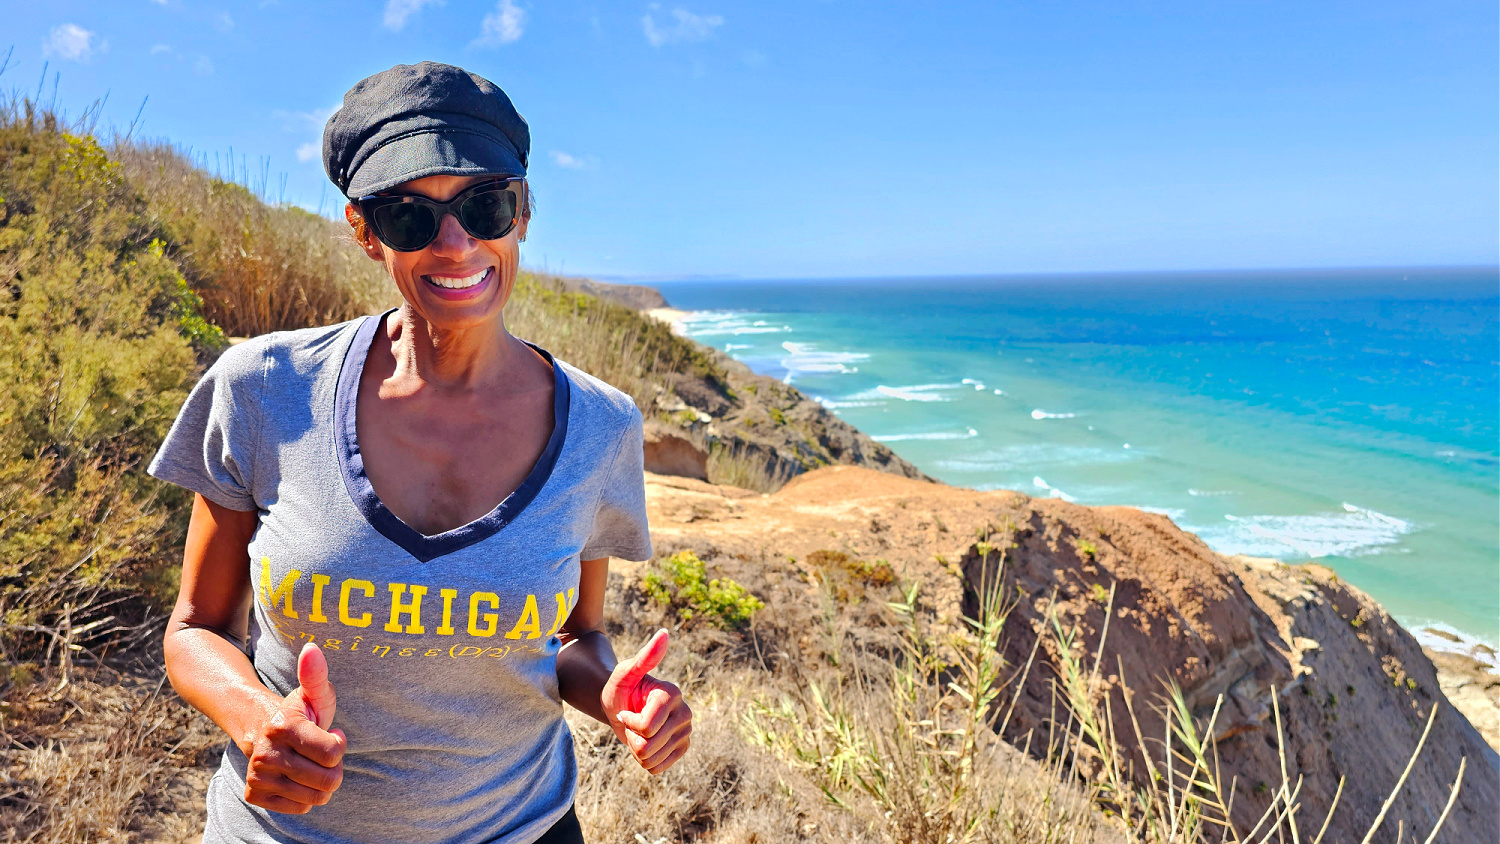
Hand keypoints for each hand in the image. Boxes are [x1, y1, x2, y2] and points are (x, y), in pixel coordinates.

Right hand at [240, 643, 346, 813]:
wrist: (261, 729)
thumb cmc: (299, 712)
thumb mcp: (313, 693)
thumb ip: (316, 674)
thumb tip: (311, 649)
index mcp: (284, 727)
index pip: (334, 753)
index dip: (339, 744)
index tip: (331, 735)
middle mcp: (266, 753)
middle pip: (328, 780)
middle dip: (334, 768)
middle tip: (323, 754)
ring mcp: (258, 775)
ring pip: (315, 797)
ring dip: (321, 784)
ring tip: (311, 764)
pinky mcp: (254, 794)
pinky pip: (300, 807)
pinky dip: (305, 796)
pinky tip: (296, 777)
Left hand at [600, 629, 691, 774]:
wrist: (621, 706)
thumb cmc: (620, 688)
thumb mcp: (625, 673)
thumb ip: (644, 656)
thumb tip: (664, 634)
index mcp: (672, 694)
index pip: (646, 727)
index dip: (629, 723)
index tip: (626, 710)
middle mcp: (685, 712)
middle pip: (649, 745)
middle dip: (632, 737)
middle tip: (631, 722)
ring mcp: (686, 731)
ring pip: (651, 758)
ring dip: (636, 749)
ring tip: (637, 732)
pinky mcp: (683, 747)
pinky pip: (657, 768)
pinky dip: (645, 760)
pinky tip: (645, 742)